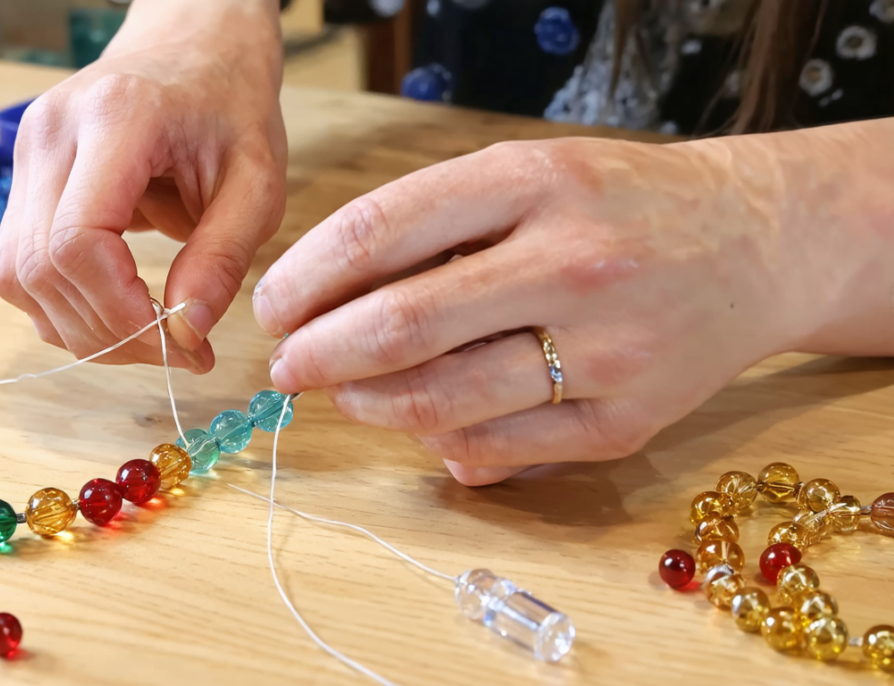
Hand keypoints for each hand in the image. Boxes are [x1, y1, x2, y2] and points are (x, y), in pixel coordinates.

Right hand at [0, 0, 286, 371]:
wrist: (193, 47)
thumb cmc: (229, 105)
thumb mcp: (256, 181)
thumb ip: (223, 257)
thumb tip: (186, 333)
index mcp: (115, 119)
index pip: (77, 241)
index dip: (119, 310)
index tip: (177, 339)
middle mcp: (52, 133)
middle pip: (39, 268)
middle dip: (105, 331)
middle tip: (173, 350)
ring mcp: (27, 154)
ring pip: (18, 278)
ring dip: (81, 327)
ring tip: (148, 334)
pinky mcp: (23, 179)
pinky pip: (21, 268)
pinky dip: (64, 306)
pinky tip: (117, 309)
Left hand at [253, 136, 855, 484]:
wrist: (753, 243)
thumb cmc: (616, 205)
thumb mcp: (528, 176)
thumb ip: (431, 228)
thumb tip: (322, 303)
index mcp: (535, 183)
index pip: (380, 233)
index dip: (303, 278)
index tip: (272, 306)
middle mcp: (575, 263)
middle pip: (400, 328)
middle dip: (316, 355)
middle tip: (287, 366)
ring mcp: (609, 351)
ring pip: (442, 403)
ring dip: (367, 405)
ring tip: (346, 392)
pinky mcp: (628, 423)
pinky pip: (496, 451)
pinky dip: (439, 444)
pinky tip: (424, 424)